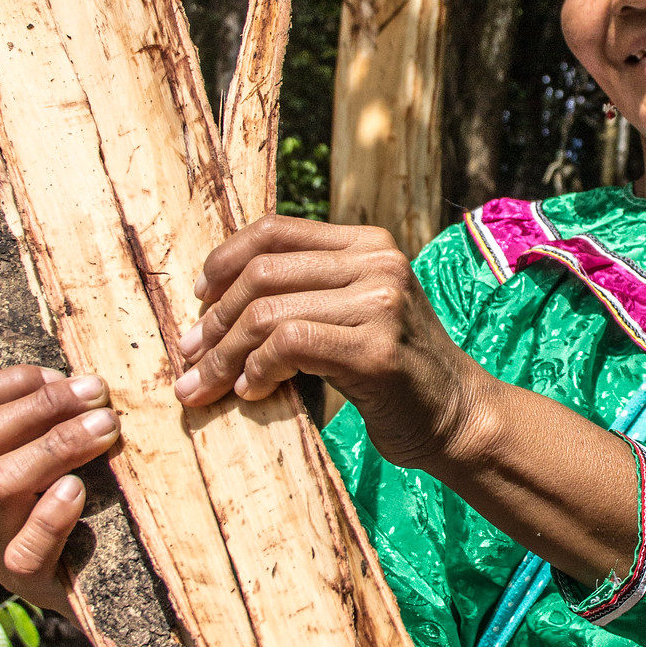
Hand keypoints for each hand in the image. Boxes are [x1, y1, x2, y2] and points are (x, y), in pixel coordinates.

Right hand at [0, 365, 119, 612]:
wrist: (111, 583)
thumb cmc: (93, 502)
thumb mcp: (65, 455)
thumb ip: (58, 420)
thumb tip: (86, 378)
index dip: (8, 382)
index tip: (60, 373)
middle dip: (42, 408)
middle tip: (99, 395)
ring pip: (0, 484)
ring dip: (57, 446)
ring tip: (106, 429)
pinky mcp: (21, 581)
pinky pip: (25, 548)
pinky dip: (51, 515)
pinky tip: (79, 491)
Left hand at [174, 215, 492, 469]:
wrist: (457, 416)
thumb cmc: (392, 371)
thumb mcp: (354, 313)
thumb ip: (307, 291)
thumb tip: (212, 300)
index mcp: (367, 244)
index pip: (275, 230)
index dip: (224, 260)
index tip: (198, 299)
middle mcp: (377, 263)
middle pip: (262, 273)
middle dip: (214, 319)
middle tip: (189, 357)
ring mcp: (381, 304)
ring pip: (268, 313)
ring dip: (225, 354)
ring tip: (208, 384)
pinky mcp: (376, 349)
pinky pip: (289, 345)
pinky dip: (257, 370)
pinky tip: (253, 392)